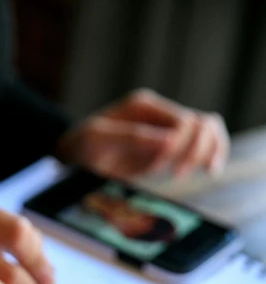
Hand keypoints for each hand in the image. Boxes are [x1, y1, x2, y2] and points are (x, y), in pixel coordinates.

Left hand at [57, 88, 229, 179]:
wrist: (72, 156)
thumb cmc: (81, 146)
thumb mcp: (98, 140)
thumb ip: (131, 137)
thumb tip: (169, 141)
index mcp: (144, 107)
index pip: (184, 122)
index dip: (179, 147)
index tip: (158, 169)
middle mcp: (159, 115)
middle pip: (202, 124)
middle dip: (196, 151)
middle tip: (178, 175)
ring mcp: (165, 130)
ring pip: (208, 130)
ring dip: (209, 151)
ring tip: (207, 172)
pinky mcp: (167, 148)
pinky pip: (201, 145)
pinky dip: (210, 154)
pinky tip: (209, 170)